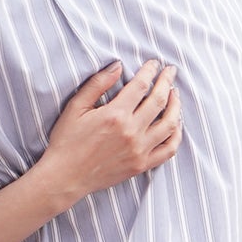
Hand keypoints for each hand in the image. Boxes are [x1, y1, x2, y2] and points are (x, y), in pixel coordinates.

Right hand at [38, 59, 181, 197]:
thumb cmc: (67, 141)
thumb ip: (97, 84)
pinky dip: (177, 135)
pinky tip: (176, 124)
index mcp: (115, 115)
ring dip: (176, 105)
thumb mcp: (76, 107)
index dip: (150, 71)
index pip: (141, 86)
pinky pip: (168, 149)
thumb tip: (118, 66)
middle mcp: (131, 132)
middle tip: (171, 72)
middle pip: (159, 101)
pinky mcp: (142, 165)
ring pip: (170, 124)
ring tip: (175, 94)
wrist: (65, 177)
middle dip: (167, 82)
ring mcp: (139, 150)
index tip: (154, 64)